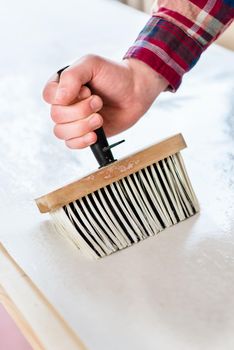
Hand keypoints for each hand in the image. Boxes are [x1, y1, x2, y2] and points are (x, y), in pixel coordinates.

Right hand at [43, 55, 167, 148]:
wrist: (136, 92)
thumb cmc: (115, 75)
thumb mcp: (92, 64)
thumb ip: (72, 76)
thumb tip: (58, 100)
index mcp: (63, 84)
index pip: (49, 96)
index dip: (66, 98)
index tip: (86, 91)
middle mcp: (65, 103)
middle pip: (56, 116)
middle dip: (80, 111)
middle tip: (99, 102)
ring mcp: (74, 120)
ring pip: (61, 132)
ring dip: (82, 126)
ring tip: (100, 118)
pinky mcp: (84, 133)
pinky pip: (71, 144)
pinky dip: (82, 141)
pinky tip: (95, 135)